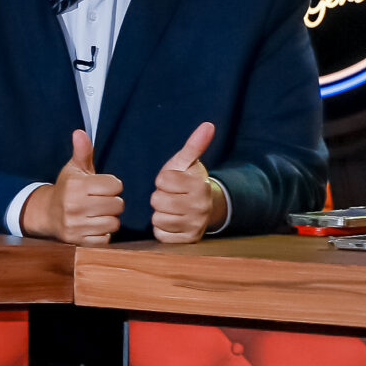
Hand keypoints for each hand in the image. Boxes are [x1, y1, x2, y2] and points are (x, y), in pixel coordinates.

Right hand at [22, 128, 122, 245]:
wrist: (45, 214)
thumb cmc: (67, 188)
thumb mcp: (73, 169)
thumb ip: (82, 151)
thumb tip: (80, 132)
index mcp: (76, 186)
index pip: (115, 185)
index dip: (111, 185)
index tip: (101, 187)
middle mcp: (74, 206)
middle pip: (117, 204)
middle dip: (112, 203)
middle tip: (101, 201)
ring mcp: (75, 225)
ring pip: (113, 222)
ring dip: (109, 219)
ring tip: (98, 214)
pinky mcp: (77, 241)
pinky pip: (105, 239)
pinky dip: (102, 234)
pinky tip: (93, 226)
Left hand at [149, 121, 223, 243]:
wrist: (203, 206)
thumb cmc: (187, 181)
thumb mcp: (187, 162)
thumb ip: (195, 145)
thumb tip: (208, 125)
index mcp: (200, 184)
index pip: (162, 180)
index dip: (163, 179)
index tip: (172, 181)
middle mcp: (201, 206)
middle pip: (157, 200)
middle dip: (160, 196)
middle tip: (171, 196)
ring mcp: (196, 225)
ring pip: (158, 218)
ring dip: (160, 213)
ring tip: (171, 209)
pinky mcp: (188, 240)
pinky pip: (161, 234)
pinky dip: (163, 228)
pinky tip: (172, 222)